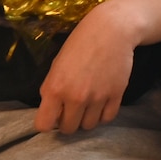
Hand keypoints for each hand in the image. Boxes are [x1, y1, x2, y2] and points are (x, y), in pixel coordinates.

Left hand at [35, 0, 137, 133]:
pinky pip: (107, 118)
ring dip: (86, 118)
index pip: (44, 125)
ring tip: (87, 105)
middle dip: (68, 122)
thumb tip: (52, 110)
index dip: (47, 122)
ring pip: (89, 126)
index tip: (53, 115)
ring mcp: (97, 98)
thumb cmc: (80, 44)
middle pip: (68, 129)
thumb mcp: (56, 65)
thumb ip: (52, 89)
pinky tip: (101, 103)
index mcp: (55, 89)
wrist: (111, 31)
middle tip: (71, 109)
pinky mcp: (116, 95)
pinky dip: (103, 114)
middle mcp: (75, 97)